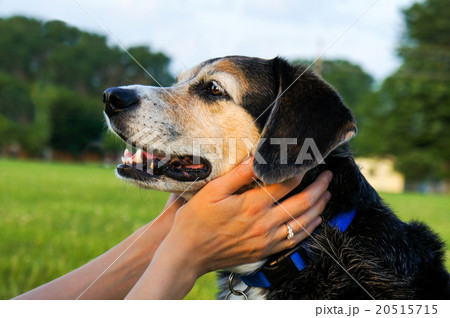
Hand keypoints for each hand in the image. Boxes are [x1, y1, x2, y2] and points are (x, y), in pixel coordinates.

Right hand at [126, 157, 331, 298]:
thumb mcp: (212, 191)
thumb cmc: (196, 220)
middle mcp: (264, 223)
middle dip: (319, 187)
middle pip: (302, 203)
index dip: (301, 170)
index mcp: (252, 205)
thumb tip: (258, 157)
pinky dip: (309, 229)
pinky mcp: (264, 251)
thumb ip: (238, 174)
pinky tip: (316, 221)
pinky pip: (294, 240)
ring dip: (319, 207)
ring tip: (327, 194)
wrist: (188, 255)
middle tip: (329, 176)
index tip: (308, 161)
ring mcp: (266, 240)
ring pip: (303, 223)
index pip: (287, 183)